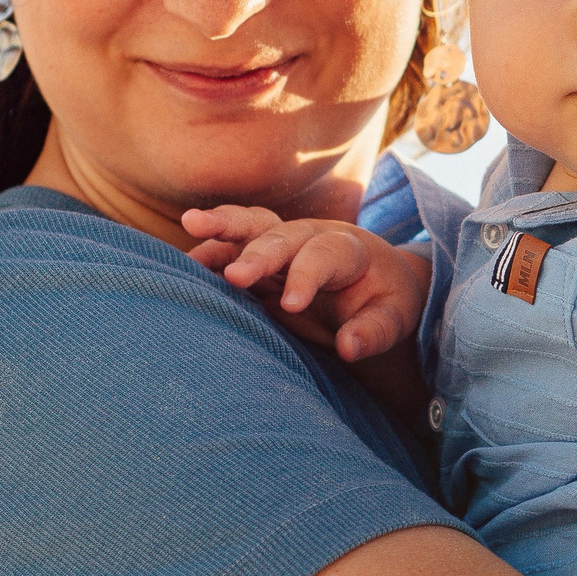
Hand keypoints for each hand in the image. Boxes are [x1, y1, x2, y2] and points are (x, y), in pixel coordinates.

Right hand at [183, 207, 428, 362]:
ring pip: (250, 227)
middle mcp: (309, 238)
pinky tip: (182, 266)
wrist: (372, 282)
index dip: (306, 277)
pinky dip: (207, 252)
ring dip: (221, 227)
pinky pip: (229, 248)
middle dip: (259, 254)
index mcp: (347, 249)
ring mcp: (280, 244)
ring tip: (191, 227)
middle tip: (236, 276)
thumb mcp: (394, 316)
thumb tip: (349, 348)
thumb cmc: (384, 300)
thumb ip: (375, 330)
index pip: (324, 255)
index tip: (292, 305)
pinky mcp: (257, 259)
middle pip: (281, 235)